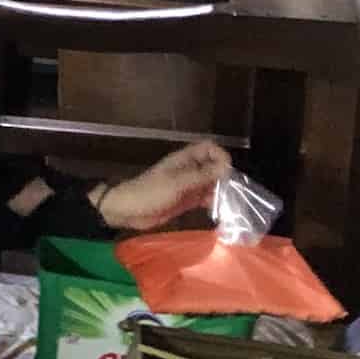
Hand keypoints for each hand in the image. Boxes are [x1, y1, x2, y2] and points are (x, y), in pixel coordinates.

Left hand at [100, 140, 234, 231]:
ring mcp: (188, 185)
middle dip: (224, 175)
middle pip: (213, 166)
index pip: (208, 148)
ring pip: (211, 183)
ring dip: (220, 190)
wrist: (128, 210)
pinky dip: (213, 202)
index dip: (220, 156)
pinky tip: (219, 210)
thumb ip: (201, 175)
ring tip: (228, 203)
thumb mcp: (177, 183)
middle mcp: (188, 170)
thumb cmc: (149, 192)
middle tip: (231, 191)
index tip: (227, 172)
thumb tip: (226, 167)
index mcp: (184, 159)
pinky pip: (205, 198)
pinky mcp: (186, 200)